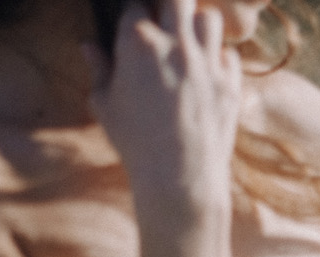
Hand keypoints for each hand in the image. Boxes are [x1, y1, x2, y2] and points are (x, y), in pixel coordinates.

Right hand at [88, 0, 243, 225]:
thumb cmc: (135, 141)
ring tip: (189, 41)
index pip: (136, 3)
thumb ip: (99, 69)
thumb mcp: (105, 105)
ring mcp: (207, 63)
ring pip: (210, 18)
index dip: (135, 11)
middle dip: (169, 4)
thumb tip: (88, 46)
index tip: (136, 21)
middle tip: (165, 20)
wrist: (180, 176)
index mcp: (137, 42)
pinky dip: (220, 57)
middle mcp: (175, 45)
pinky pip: (230, 54)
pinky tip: (209, 71)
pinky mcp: (231, 83)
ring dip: (199, 24)